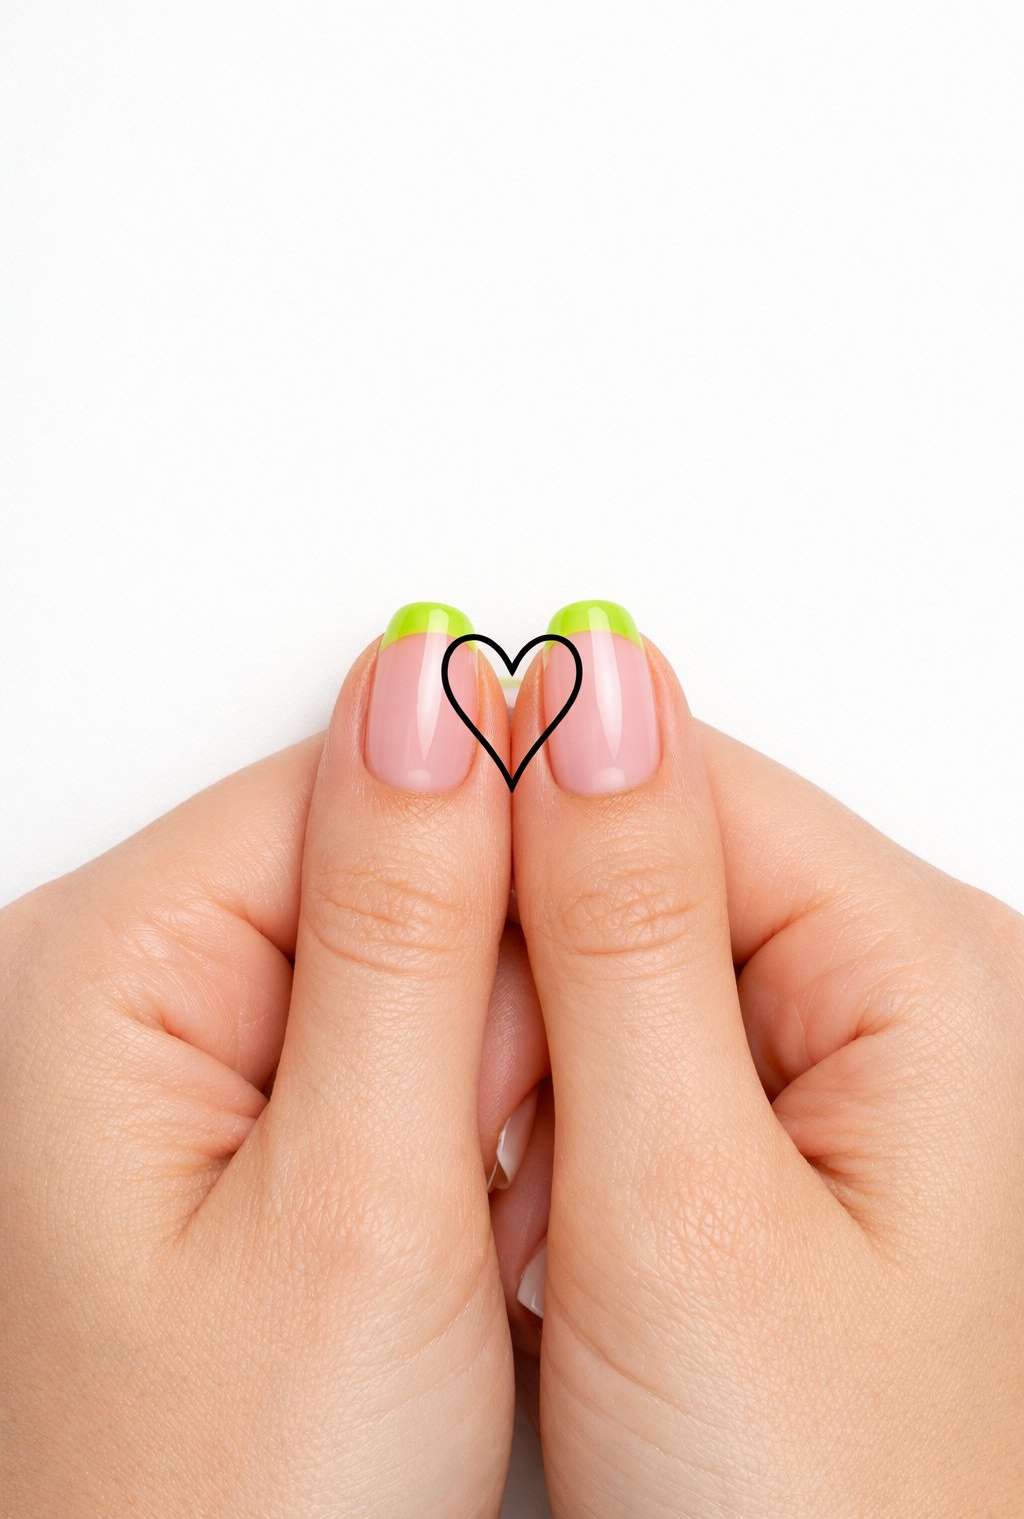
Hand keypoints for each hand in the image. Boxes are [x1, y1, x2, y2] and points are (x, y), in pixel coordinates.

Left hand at [0, 607, 547, 1517]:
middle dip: (483, 1013)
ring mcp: (162, 1057)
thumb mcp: (360, 1204)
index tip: (533, 1057)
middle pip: (382, 865)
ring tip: (453, 1239)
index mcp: (102, 964)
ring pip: (404, 962)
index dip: (503, 895)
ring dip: (477, 1082)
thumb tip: (447, 686)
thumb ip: (410, 918)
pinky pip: (382, 1049)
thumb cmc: (232, 1512)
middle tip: (475, 1186)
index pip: (361, 781)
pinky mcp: (219, 1122)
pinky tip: (435, 1234)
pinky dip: (445, 1130)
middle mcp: (109, 990)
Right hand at [495, 602, 1023, 1515]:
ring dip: (536, 1070)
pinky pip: (628, 1059)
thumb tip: (583, 683)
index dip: (518, 843)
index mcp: (923, 970)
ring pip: (615, 967)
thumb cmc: (821, 1512)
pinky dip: (561, 1127)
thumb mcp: (683, 1207)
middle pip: (643, 864)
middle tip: (514, 1155)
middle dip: (532, 991)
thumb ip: (620, 926)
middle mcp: (900, 999)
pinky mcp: (777, 1142)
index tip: (427, 965)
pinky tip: (564, 1228)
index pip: (674, 777)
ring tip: (547, 1222)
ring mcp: (840, 1072)